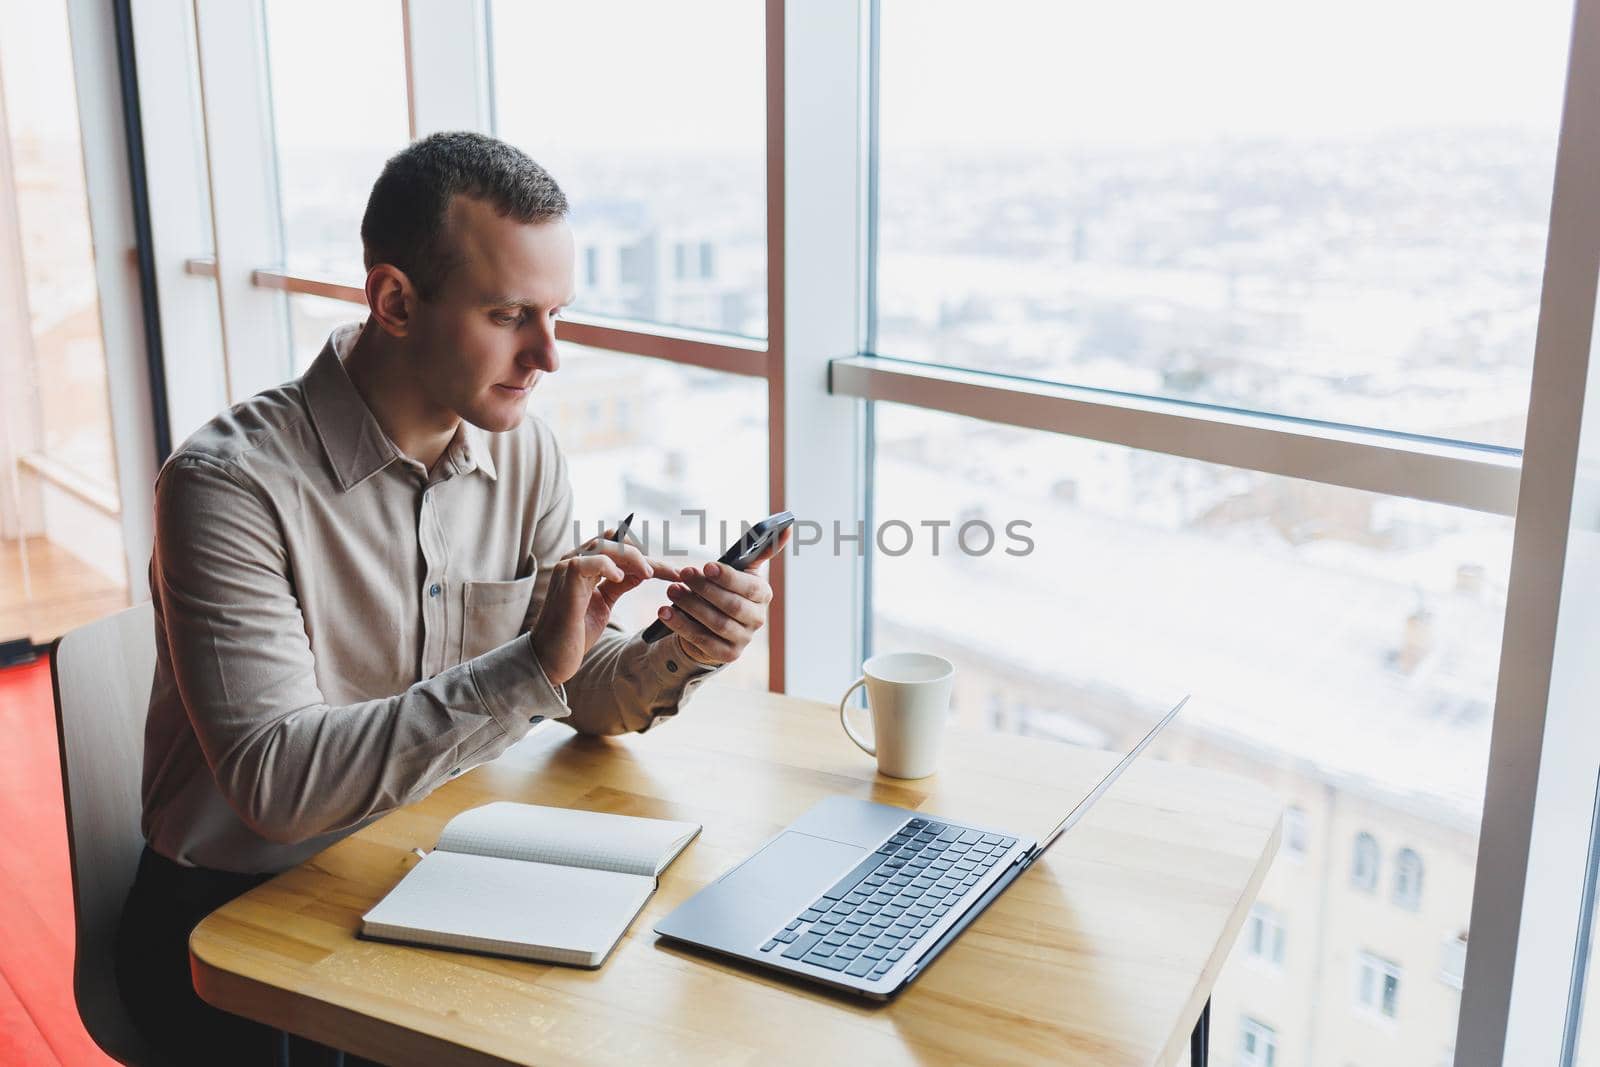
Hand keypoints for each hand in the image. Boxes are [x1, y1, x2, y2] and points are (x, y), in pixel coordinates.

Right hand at [531, 528, 683, 685]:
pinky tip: (619, 578)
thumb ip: (620, 584)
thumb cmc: (575, 633)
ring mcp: (568, 568)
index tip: (673, 572)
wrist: (552, 658)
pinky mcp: (565, 579)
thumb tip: (642, 570)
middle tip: (668, 573)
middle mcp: (575, 561)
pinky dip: (608, 565)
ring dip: (632, 557)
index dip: (646, 556)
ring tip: (648, 573)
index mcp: (585, 565)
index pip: (619, 547)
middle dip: (644, 555)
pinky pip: (589, 560)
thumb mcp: (604, 603)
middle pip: (615, 541)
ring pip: (604, 544)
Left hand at [655, 527, 790, 666]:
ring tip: (671, 591)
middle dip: (705, 589)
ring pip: (716, 624)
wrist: (715, 623)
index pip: (749, 587)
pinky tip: (665, 613)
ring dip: (691, 606)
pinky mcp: (726, 654)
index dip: (728, 577)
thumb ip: (760, 549)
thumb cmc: (726, 589)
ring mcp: (743, 639)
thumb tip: (788, 527)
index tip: (707, 566)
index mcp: (762, 594)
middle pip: (732, 606)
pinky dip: (681, 625)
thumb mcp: (741, 570)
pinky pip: (702, 640)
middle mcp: (757, 618)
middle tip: (684, 574)